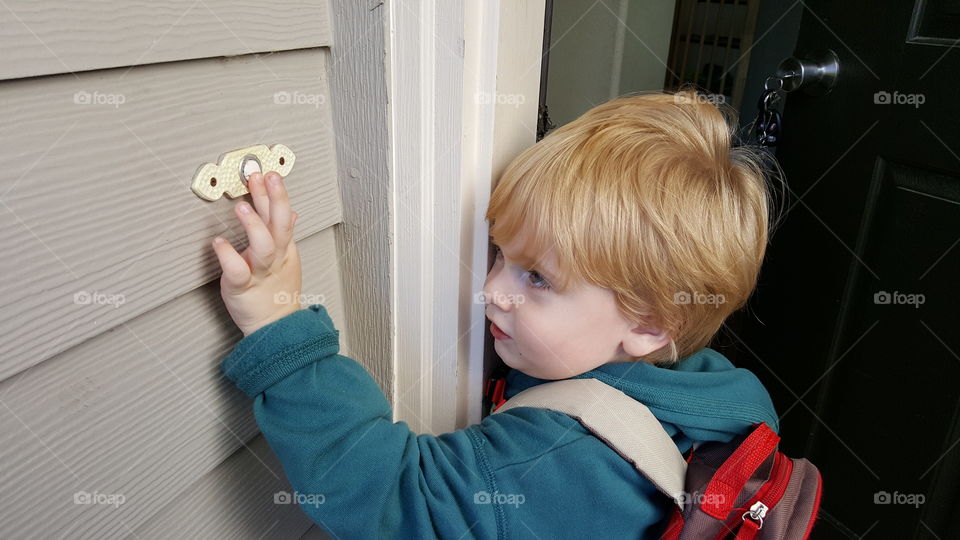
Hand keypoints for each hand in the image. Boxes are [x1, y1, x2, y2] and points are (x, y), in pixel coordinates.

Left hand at [211, 171, 301, 335]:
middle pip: (279, 225)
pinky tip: (218, 242)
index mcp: (284, 247)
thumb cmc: (275, 292)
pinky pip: (237, 271)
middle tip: (263, 178)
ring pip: (263, 247)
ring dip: (253, 226)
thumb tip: (291, 211)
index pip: (282, 215)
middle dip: (273, 200)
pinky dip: (228, 256)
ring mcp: (260, 272)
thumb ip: (285, 232)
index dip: (276, 194)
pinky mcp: (242, 287)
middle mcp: (274, 257)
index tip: (269, 173)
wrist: (275, 326)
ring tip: (242, 207)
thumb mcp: (286, 258)